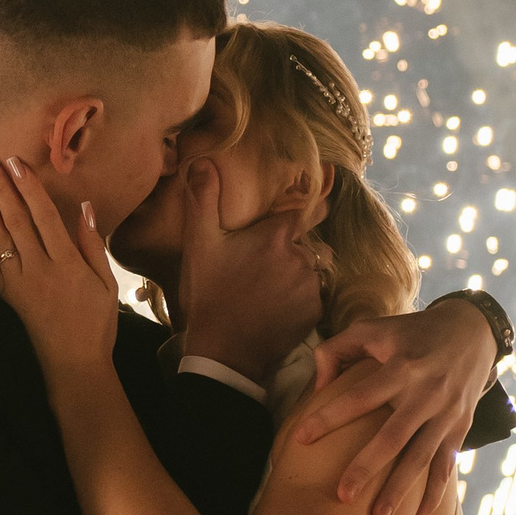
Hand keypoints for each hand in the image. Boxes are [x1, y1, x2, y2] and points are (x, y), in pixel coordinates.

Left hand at [0, 154, 120, 374]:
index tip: (16, 162)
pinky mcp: (7, 295)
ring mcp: (18, 283)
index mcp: (66, 264)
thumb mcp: (106, 282)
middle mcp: (38, 269)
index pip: (43, 217)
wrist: (74, 363)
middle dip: (0, 188)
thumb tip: (85, 206)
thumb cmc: (96, 322)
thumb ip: (92, 244)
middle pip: (15, 221)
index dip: (28, 187)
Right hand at [176, 159, 325, 383]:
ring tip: (269, 286)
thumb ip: (203, 200)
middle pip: (304, 241)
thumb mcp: (200, 245)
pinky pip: (314, 294)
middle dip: (289, 247)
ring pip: (311, 267)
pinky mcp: (315, 311)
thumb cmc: (210, 295)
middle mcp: (301, 256)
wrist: (225, 351)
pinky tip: (277, 305)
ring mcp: (310, 286)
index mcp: (276, 235)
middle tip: (261, 264)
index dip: (293, 212)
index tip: (288, 215)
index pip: (299, 210)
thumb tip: (203, 162)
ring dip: (297, 272)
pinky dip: (300, 297)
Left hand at [294, 294, 497, 514]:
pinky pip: (446, 467)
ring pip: (420, 459)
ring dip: (400, 491)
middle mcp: (425, 393)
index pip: (358, 397)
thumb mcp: (375, 327)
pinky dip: (434, 495)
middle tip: (342, 496)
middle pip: (392, 437)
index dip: (328, 417)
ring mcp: (445, 415)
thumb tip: (317, 385)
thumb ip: (337, 349)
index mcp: (401, 367)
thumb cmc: (411, 333)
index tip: (299, 439)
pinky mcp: (459, 429)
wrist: (472, 332)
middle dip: (367, 468)